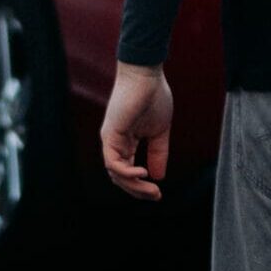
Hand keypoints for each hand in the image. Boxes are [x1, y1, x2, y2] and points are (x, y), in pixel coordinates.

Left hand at [100, 61, 174, 201]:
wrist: (147, 73)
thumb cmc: (153, 95)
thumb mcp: (160, 131)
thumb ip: (158, 153)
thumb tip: (158, 176)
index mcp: (126, 142)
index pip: (127, 172)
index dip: (141, 186)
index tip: (158, 193)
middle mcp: (115, 143)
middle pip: (120, 177)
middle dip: (138, 191)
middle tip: (156, 196)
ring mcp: (111, 139)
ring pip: (115, 173)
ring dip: (133, 186)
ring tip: (152, 190)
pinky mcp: (110, 134)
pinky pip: (112, 162)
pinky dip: (126, 172)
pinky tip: (143, 174)